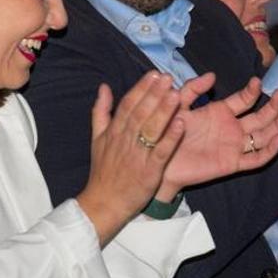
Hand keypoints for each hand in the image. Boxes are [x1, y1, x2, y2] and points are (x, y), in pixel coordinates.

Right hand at [75, 72, 185, 244]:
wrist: (103, 202)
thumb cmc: (103, 171)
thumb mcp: (96, 138)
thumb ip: (101, 111)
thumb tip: (104, 87)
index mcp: (114, 131)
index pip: (128, 104)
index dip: (141, 88)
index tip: (154, 74)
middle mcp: (125, 140)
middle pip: (140, 112)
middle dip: (154, 94)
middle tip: (167, 77)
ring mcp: (137, 155)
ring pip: (151, 129)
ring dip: (163, 111)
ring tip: (176, 93)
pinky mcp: (149, 171)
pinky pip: (161, 151)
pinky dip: (171, 137)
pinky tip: (181, 123)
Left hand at [157, 75, 277, 199]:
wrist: (159, 160)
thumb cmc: (167, 131)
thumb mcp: (178, 105)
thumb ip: (192, 89)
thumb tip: (212, 75)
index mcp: (220, 112)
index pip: (244, 100)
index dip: (252, 91)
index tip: (257, 82)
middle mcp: (231, 128)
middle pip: (259, 117)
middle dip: (272, 106)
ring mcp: (234, 146)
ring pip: (263, 136)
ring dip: (276, 125)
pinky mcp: (233, 164)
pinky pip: (255, 158)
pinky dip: (269, 150)